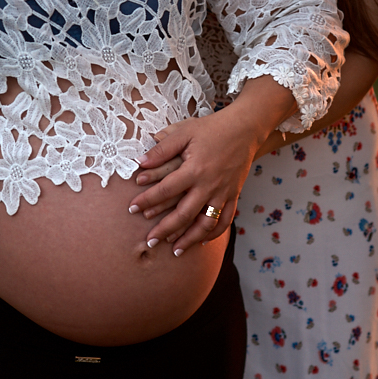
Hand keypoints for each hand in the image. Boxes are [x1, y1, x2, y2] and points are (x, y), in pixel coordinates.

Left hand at [127, 102, 269, 255]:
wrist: (245, 128)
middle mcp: (208, 185)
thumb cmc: (212, 127)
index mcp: (194, 169)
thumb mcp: (184, 131)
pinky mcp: (234, 195)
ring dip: (189, 239)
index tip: (132, 209)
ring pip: (205, 223)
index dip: (147, 200)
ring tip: (174, 250)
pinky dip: (214, 233)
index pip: (165, 190)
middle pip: (184, 214)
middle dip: (164, 230)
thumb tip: (140, 163)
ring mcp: (223, 192)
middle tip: (149, 242)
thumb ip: (163, 148)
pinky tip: (202, 241)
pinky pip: (225, 220)